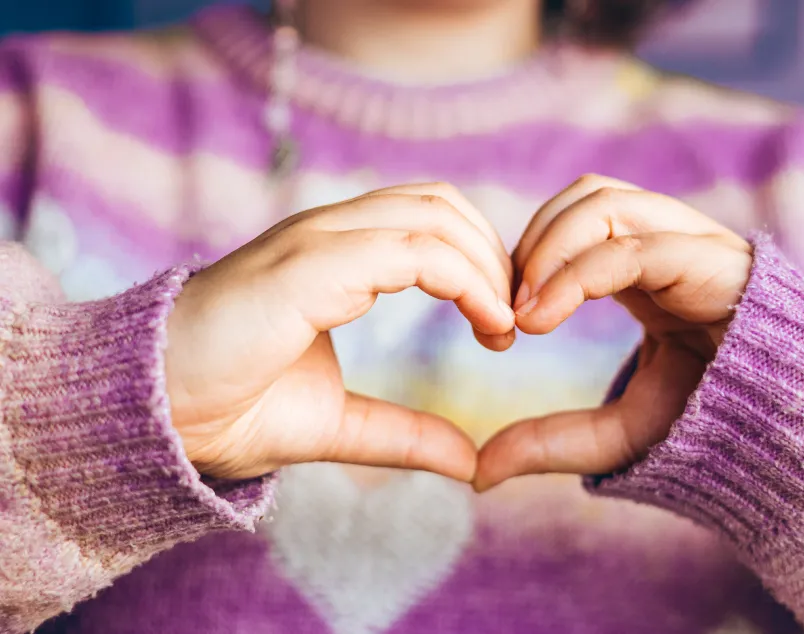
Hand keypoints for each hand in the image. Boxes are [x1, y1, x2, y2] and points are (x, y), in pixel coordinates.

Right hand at [165, 183, 514, 480]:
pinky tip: (487, 323)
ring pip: (433, 216)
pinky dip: (465, 279)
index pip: (427, 219)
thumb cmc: (231, 409)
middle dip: (494, 255)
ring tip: (504, 326)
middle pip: (441, 204)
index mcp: (332, 256)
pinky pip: (411, 250)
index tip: (501, 325)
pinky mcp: (308, 267)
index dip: (479, 260)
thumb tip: (469, 459)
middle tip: (512, 322)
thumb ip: (403, 433)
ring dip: (487, 266)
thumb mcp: (338, 425)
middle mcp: (327, 235)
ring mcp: (315, 244)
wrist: (152, 416)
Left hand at [475, 175, 751, 490]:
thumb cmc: (715, 426)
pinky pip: (635, 247)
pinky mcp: (717, 263)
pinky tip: (541, 317)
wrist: (800, 439)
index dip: (524, 258)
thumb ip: (553, 443)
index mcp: (648, 267)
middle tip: (506, 313)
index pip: (573, 221)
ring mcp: (695, 245)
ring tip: (523, 314)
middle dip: (532, 245)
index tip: (498, 325)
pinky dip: (576, 275)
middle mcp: (669, 243)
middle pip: (584, 197)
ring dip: (548, 249)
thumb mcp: (619, 435)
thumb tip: (479, 471)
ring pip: (603, 202)